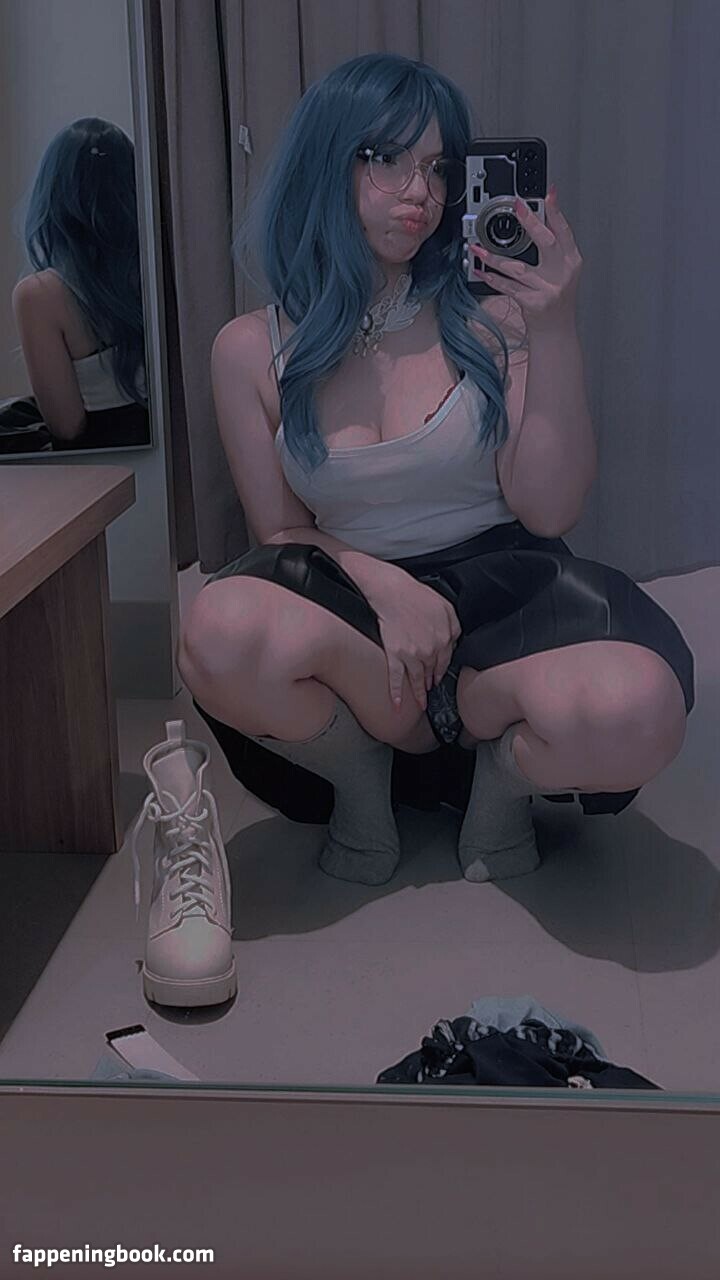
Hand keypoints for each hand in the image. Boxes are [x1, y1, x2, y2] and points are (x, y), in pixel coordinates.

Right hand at [366, 571, 461, 711]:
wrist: (391, 590)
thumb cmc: (415, 594)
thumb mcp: (446, 606)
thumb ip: (454, 625)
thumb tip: (455, 641)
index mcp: (444, 637)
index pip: (446, 659)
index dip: (442, 669)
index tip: (439, 677)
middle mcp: (430, 649)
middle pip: (432, 670)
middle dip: (432, 682)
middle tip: (430, 690)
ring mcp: (412, 654)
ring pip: (418, 678)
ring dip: (419, 692)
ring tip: (420, 702)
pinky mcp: (395, 654)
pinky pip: (396, 678)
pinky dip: (396, 693)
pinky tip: (397, 704)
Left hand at [470, 187, 582, 330]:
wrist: (556, 331)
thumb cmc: (556, 299)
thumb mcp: (561, 272)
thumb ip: (552, 250)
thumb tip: (534, 221)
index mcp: (571, 261)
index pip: (565, 231)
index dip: (556, 212)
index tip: (549, 193)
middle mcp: (562, 273)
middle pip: (546, 242)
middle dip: (531, 222)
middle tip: (518, 206)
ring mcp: (548, 289)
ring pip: (519, 268)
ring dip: (495, 258)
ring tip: (479, 249)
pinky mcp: (534, 303)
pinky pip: (508, 287)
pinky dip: (492, 279)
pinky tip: (481, 272)